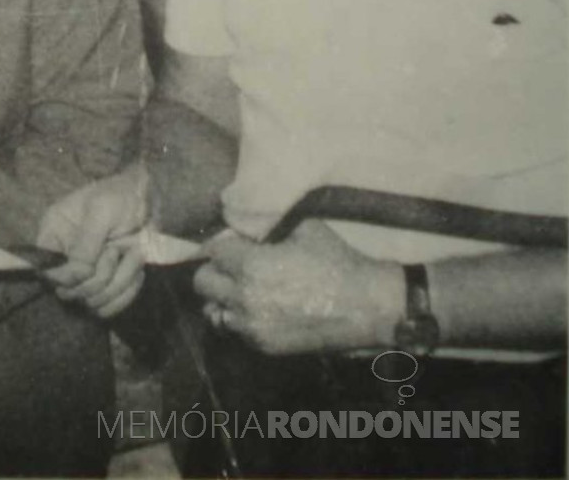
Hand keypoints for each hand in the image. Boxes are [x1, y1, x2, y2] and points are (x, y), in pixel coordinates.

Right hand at [37, 165, 147, 318]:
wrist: (157, 204)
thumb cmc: (124, 198)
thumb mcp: (100, 211)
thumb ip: (83, 245)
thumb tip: (76, 276)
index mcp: (54, 233)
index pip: (46, 271)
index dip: (68, 276)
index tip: (90, 265)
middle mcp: (65, 257)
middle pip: (70, 291)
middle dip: (99, 276)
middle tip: (116, 250)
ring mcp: (87, 273)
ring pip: (92, 302)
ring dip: (119, 281)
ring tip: (134, 254)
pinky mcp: (107, 285)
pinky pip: (108, 308)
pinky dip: (127, 292)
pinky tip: (138, 271)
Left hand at [194, 221, 403, 354]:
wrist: (366, 307)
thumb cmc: (335, 261)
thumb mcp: (301, 227)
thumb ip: (265, 224)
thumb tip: (241, 222)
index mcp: (251, 265)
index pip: (212, 251)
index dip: (223, 243)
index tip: (235, 242)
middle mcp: (245, 298)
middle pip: (203, 282)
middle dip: (216, 269)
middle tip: (235, 264)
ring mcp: (253, 326)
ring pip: (212, 310)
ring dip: (222, 297)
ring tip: (243, 288)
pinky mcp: (264, 345)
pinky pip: (232, 330)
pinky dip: (237, 318)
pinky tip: (258, 307)